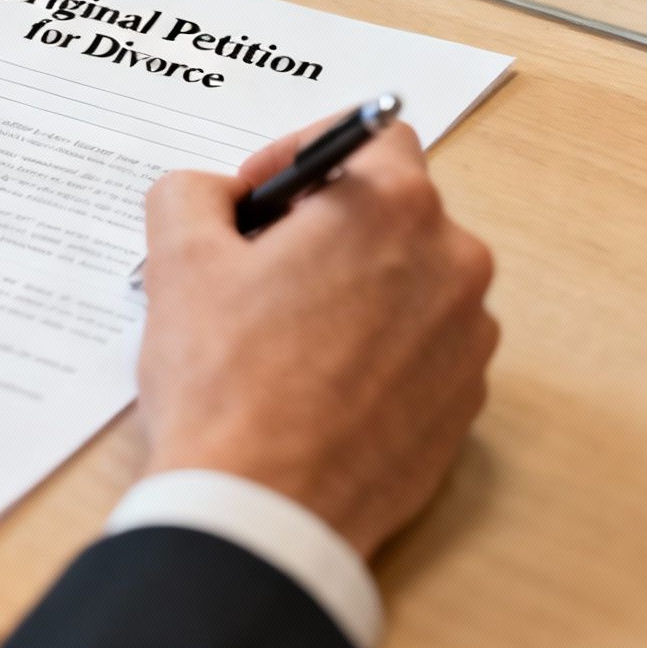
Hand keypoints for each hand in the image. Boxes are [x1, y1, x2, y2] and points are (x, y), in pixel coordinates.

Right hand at [136, 118, 496, 556]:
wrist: (264, 512)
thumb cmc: (227, 385)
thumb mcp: (178, 259)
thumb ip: (192, 192)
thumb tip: (215, 194)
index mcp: (392, 209)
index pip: (371, 135)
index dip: (304, 154)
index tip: (259, 196)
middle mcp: (452, 263)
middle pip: (392, 210)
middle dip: (325, 225)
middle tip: (257, 266)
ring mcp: (468, 340)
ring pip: (408, 281)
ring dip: (353, 287)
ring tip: (281, 334)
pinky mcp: (464, 403)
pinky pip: (420, 348)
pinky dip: (375, 349)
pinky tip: (314, 383)